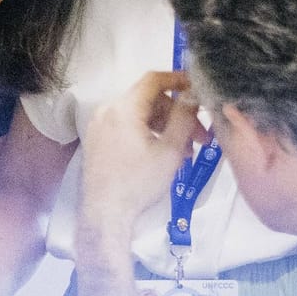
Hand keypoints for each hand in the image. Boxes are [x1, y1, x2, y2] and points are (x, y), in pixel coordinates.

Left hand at [78, 70, 204, 235]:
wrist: (105, 215)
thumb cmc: (139, 182)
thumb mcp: (170, 150)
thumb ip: (184, 117)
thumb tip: (192, 96)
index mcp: (124, 108)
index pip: (154, 80)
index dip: (178, 80)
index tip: (197, 89)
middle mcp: (107, 110)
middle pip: (149, 101)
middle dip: (177, 115)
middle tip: (199, 136)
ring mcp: (99, 126)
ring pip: (139, 116)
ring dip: (164, 128)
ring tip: (185, 152)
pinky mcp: (97, 140)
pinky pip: (126, 127)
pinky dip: (147, 134)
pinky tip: (163, 155)